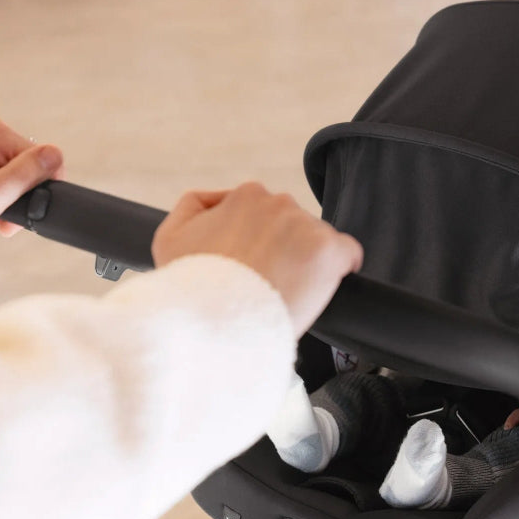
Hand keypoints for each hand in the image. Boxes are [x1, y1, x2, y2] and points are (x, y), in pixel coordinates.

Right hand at [152, 183, 363, 337]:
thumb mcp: (170, 237)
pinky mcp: (329, 251)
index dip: (262, 244)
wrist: (213, 322)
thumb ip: (193, 206)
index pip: (267, 214)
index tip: (254, 268)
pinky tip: (318, 289)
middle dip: (286, 251)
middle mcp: (279, 202)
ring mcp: (306, 225)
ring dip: (308, 264)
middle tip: (267, 284)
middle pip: (295, 227)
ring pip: (319, 242)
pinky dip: (340, 271)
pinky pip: (348, 255)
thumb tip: (217, 200)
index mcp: (246, 195)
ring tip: (284, 293)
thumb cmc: (191, 289)